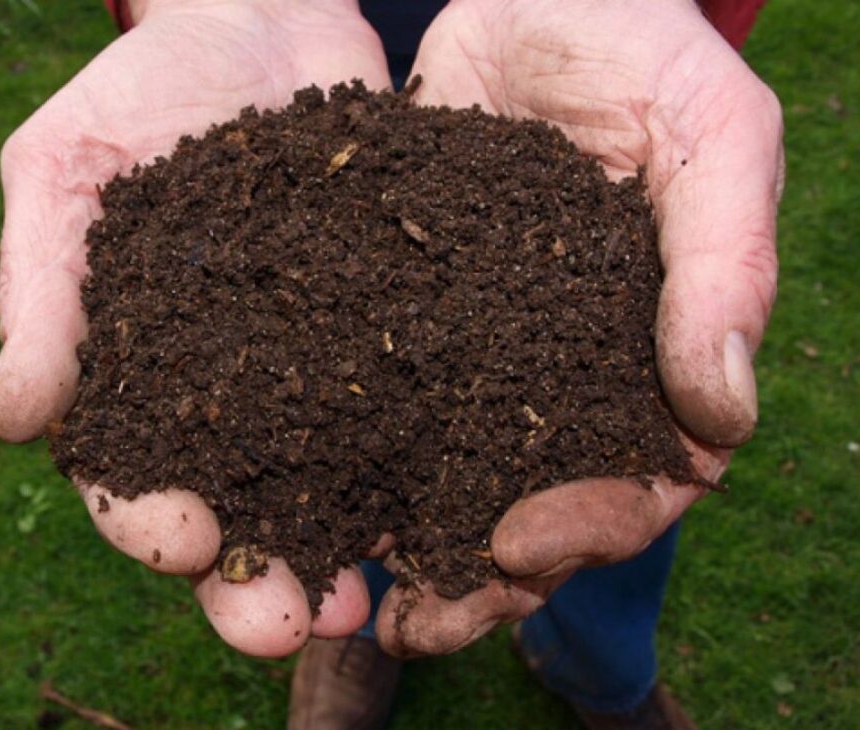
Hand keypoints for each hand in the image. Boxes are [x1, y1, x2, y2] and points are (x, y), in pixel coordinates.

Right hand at [0, 0, 389, 656]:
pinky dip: (421, 466)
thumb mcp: (65, 171)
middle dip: (253, 579)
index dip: (148, 520)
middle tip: (285, 626)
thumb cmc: (142, 90)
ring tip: (369, 605)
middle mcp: (226, 394)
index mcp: (136, 374)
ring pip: (324, 487)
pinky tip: (445, 509)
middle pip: (235, 510)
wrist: (260, 18)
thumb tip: (12, 421)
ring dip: (340, 553)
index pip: (128, 475)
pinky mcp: (385, 335)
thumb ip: (39, 291)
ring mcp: (311, 370)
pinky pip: (406, 412)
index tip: (184, 542)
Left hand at [372, 0, 783, 656]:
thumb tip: (723, 417)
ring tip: (346, 598)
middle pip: (533, 506)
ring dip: (404, 546)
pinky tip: (296, 499)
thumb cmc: (636, 45)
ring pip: (446, 475)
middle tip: (417, 623)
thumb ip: (725, 265)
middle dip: (482, 575)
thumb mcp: (709, 131)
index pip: (641, 477)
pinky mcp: (399, 316)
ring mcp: (477, 351)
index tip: (518, 543)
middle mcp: (559, 370)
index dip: (592, 525)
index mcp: (648, 351)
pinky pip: (371, 403)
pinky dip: (340, 459)